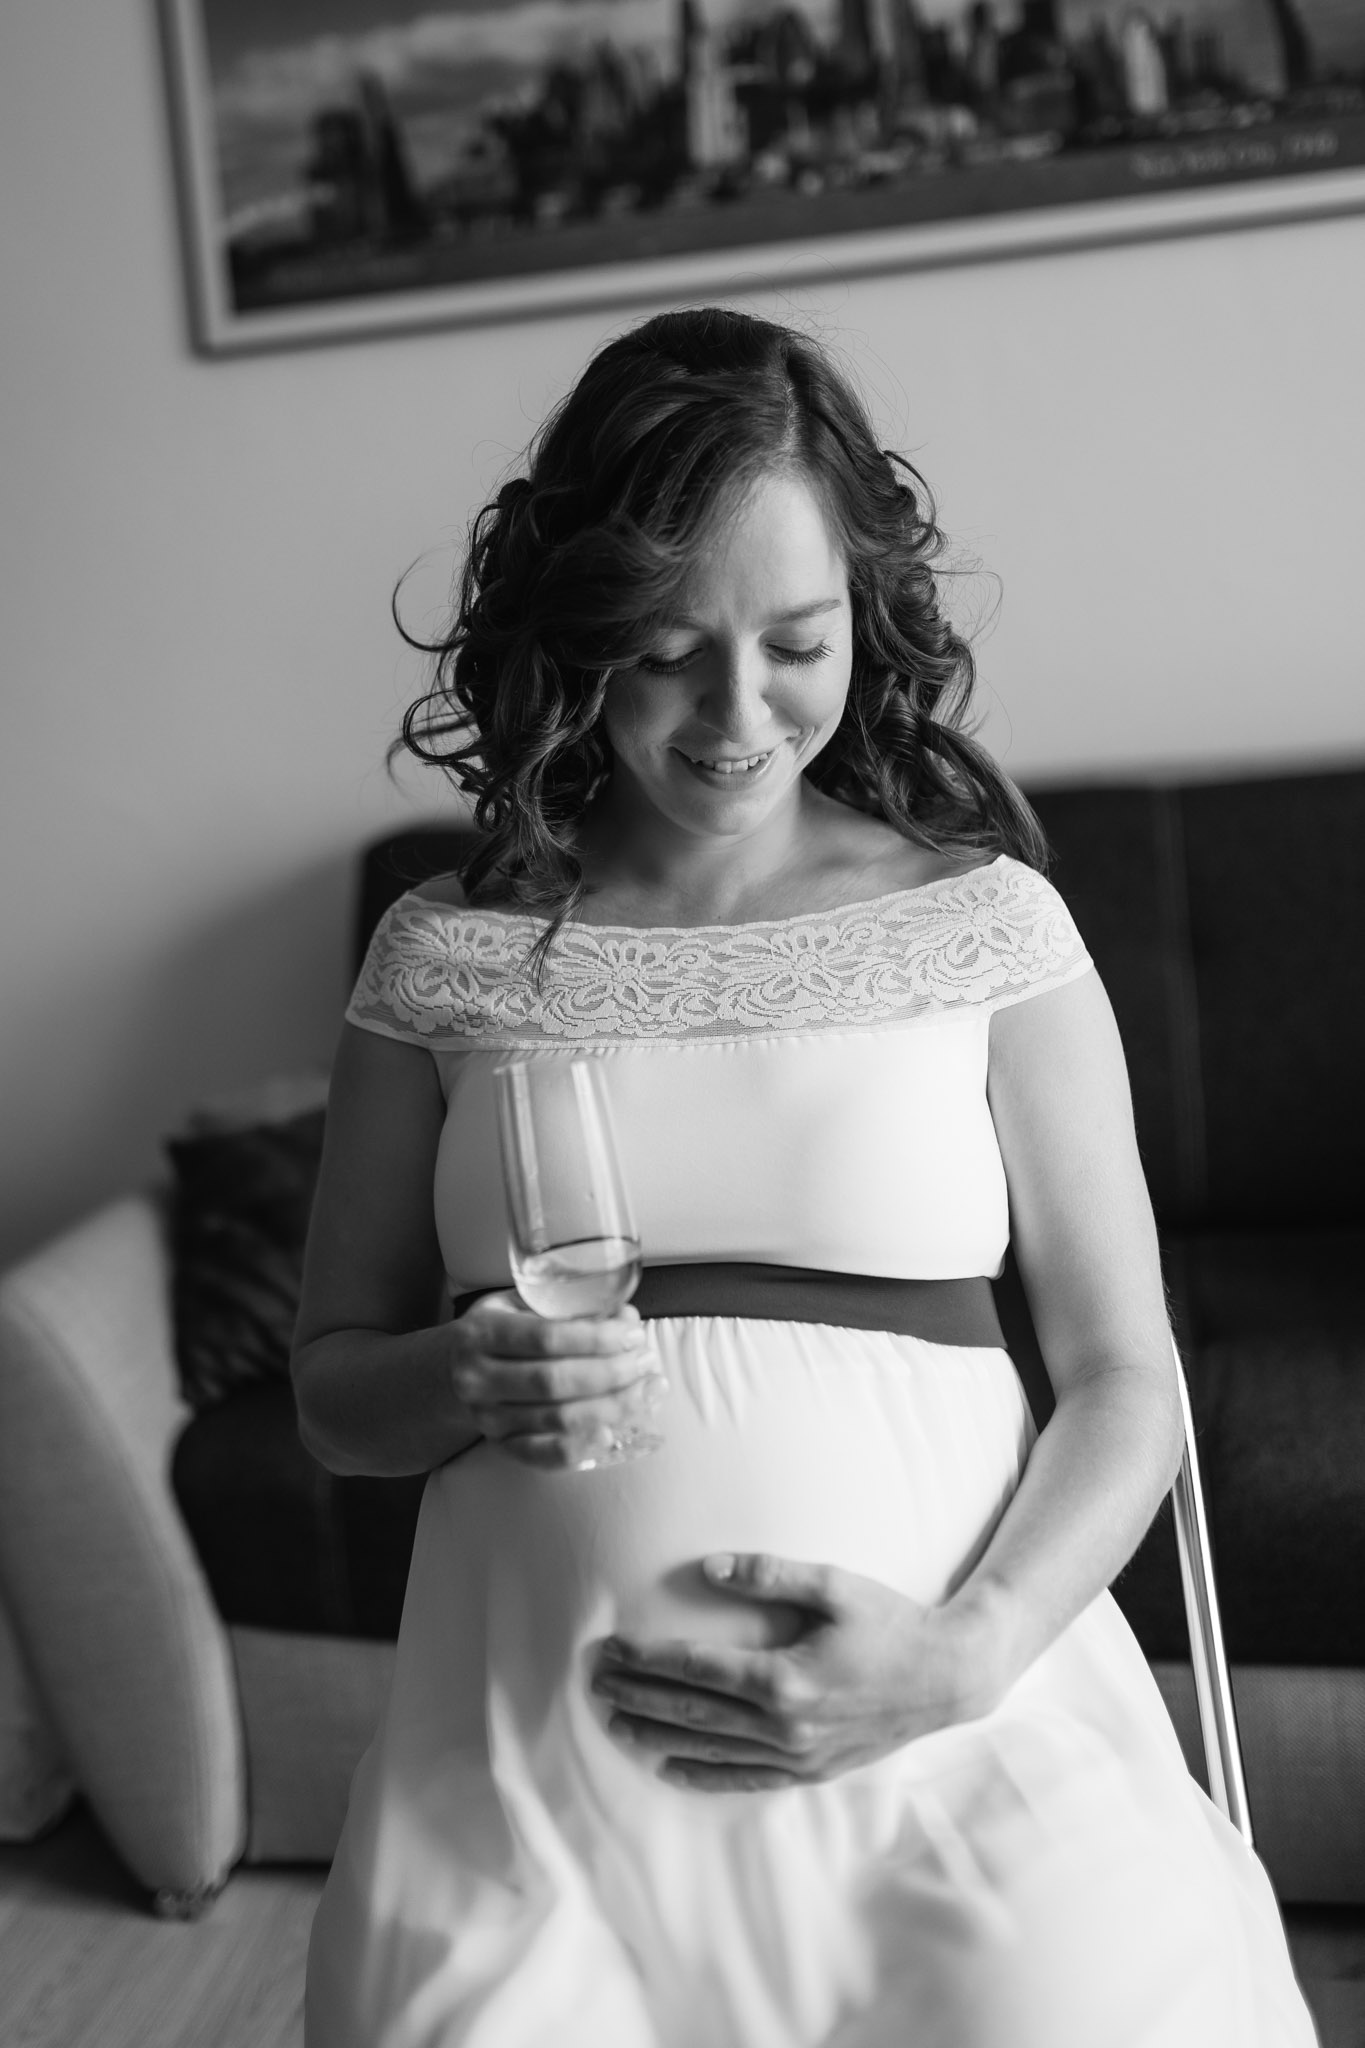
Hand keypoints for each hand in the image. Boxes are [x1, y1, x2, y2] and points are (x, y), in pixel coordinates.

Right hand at [451, 1294, 663, 1469]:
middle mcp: (478, 1379)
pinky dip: (580, 1449)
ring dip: (611, 1407)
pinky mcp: (500, 1446)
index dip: (596, 1338)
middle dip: (612, 1373)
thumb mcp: (518, 1305)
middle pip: (555, 1382)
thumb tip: (626, 1318)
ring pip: (557, 1420)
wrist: (448, 1372)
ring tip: (645, 1391)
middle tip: (646, 1362)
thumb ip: (567, 1307)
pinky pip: (542, 1456)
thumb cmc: (496, 1332)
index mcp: (482, 1334)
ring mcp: (487, 1418)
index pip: (547, 1338)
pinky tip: (611, 1433)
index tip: (633, 1334)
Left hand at [591, 1555, 1006, 1789]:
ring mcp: (797, 1754)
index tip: (611, 1647)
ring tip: (616, 1723)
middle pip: (692, 1711)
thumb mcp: (833, 1584)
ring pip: (711, 1749)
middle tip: (594, 1683)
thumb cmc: (891, 1622)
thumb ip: (768, 1574)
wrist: (948, 1676)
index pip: (695, 1668)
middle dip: (638, 1695)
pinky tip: (671, 1769)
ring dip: (658, 1735)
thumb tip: (707, 1569)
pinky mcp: (811, 1770)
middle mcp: (784, 1724)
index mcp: (783, 1678)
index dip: (647, 1658)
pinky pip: (745, 1779)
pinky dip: (704, 1776)